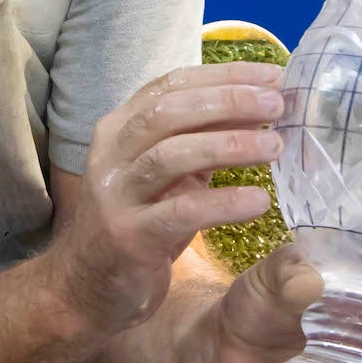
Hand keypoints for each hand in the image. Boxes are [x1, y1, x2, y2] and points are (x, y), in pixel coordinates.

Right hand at [41, 63, 283, 336]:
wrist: (84, 287)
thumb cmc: (137, 222)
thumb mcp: (169, 175)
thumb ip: (203, 140)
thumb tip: (259, 109)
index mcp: (120, 128)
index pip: (172, 85)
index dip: (223, 76)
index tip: (272, 76)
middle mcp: (111, 153)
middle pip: (169, 111)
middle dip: (227, 101)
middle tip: (276, 106)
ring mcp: (116, 195)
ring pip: (171, 154)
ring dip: (229, 145)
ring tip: (275, 147)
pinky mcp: (128, 236)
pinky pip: (181, 212)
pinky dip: (224, 203)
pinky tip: (258, 201)